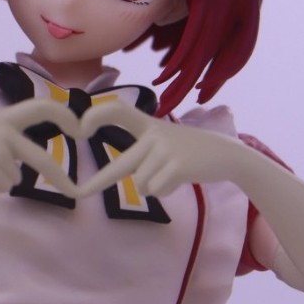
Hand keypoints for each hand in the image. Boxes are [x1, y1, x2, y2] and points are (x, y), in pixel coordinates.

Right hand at [0, 101, 80, 196]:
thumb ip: (7, 132)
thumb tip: (25, 158)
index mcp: (6, 115)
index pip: (42, 107)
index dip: (65, 116)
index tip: (80, 128)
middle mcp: (6, 131)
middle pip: (41, 157)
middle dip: (60, 176)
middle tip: (75, 189)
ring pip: (16, 177)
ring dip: (1, 175)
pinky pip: (2, 186)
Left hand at [75, 102, 242, 200]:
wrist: (226, 154)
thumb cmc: (188, 150)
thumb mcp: (163, 139)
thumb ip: (140, 149)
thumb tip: (115, 171)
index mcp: (148, 124)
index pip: (117, 110)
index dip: (97, 116)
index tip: (80, 129)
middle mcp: (154, 134)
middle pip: (121, 164)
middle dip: (97, 182)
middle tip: (77, 192)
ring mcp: (166, 150)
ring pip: (141, 183)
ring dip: (153, 186)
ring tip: (170, 174)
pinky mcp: (178, 166)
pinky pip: (157, 190)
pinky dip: (166, 191)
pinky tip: (179, 179)